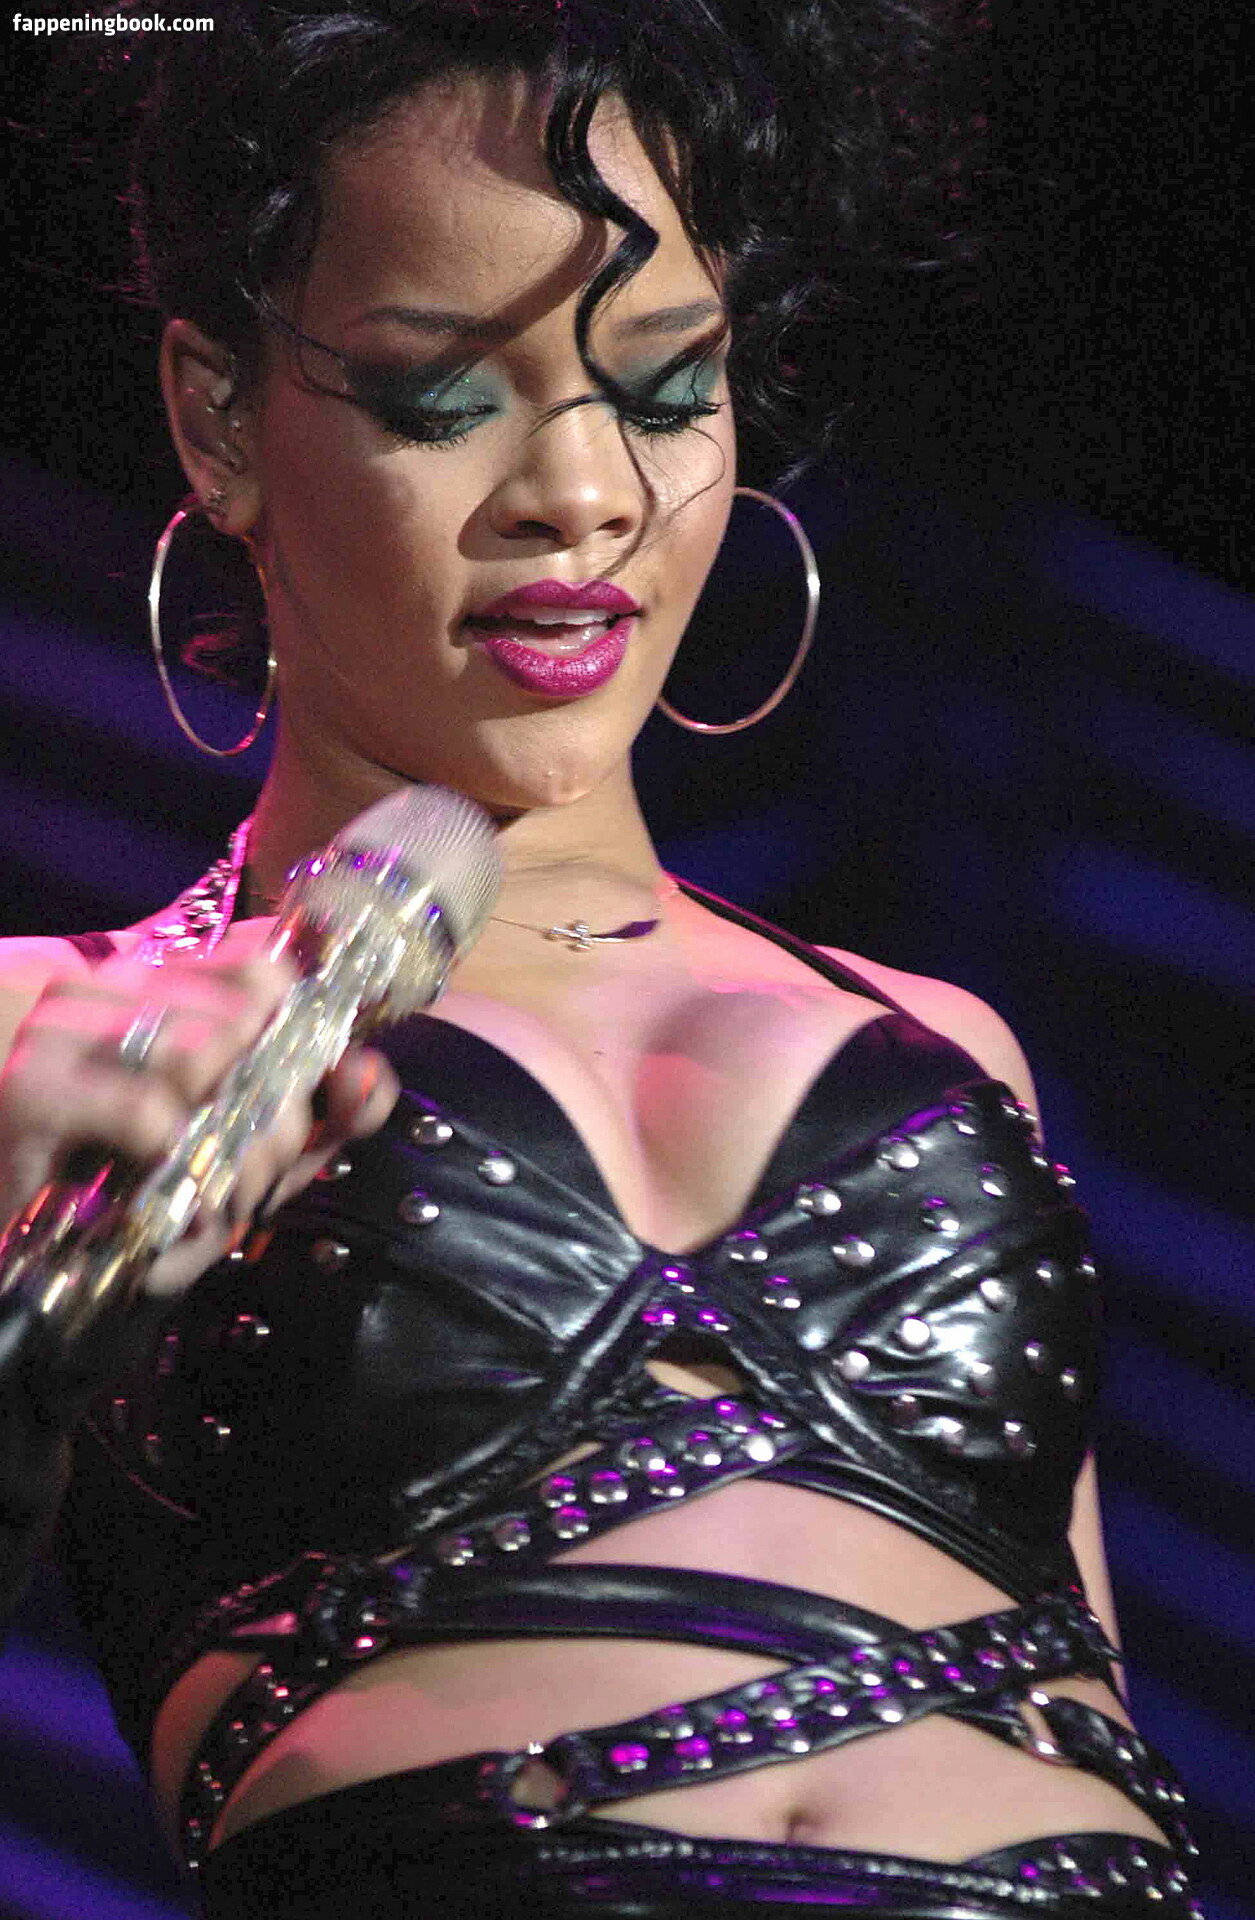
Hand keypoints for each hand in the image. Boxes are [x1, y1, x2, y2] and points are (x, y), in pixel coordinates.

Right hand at [0, 926, 397, 1299]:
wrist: (33, 1255)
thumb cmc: (149, 1188)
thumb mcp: (259, 1148)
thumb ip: (329, 1109)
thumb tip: (370, 1074)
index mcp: (160, 980)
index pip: (266, 971)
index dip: (303, 1043)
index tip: (303, 1108)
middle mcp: (107, 984)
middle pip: (245, 1018)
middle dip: (276, 1115)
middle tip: (263, 1177)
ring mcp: (62, 1029)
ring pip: (202, 1053)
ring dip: (237, 1149)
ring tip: (228, 1200)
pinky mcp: (33, 1090)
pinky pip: (148, 1110)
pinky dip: (181, 1164)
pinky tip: (181, 1203)